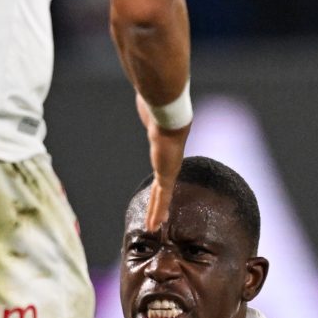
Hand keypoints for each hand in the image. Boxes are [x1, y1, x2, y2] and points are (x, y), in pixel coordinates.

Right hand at [139, 98, 189, 231]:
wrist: (171, 113)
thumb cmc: (161, 107)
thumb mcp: (153, 109)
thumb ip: (150, 106)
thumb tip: (146, 89)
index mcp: (165, 150)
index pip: (162, 170)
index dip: (159, 183)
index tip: (157, 192)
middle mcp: (168, 161)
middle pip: (162, 187)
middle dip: (159, 203)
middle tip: (157, 218)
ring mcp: (168, 169)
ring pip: (161, 197)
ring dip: (156, 213)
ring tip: (153, 228)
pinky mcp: (166, 175)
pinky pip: (162, 199)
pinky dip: (157, 212)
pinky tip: (155, 226)